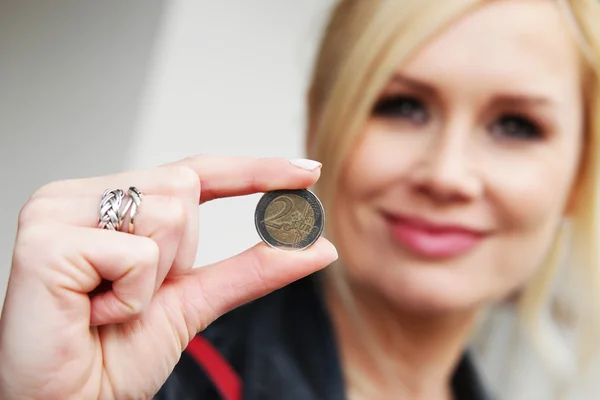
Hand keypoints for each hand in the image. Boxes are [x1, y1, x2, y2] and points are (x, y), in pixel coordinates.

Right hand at [0, 156, 337, 399]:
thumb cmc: (115, 355)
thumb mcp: (195, 301)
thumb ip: (252, 269)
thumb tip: (317, 247)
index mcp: (113, 202)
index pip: (195, 171)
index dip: (254, 170)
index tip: (307, 172)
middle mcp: (82, 195)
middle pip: (185, 187)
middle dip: (179, 255)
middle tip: (132, 294)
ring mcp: (58, 210)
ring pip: (169, 214)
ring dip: (154, 280)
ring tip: (110, 305)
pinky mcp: (44, 239)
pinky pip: (136, 255)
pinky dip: (131, 297)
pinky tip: (92, 313)